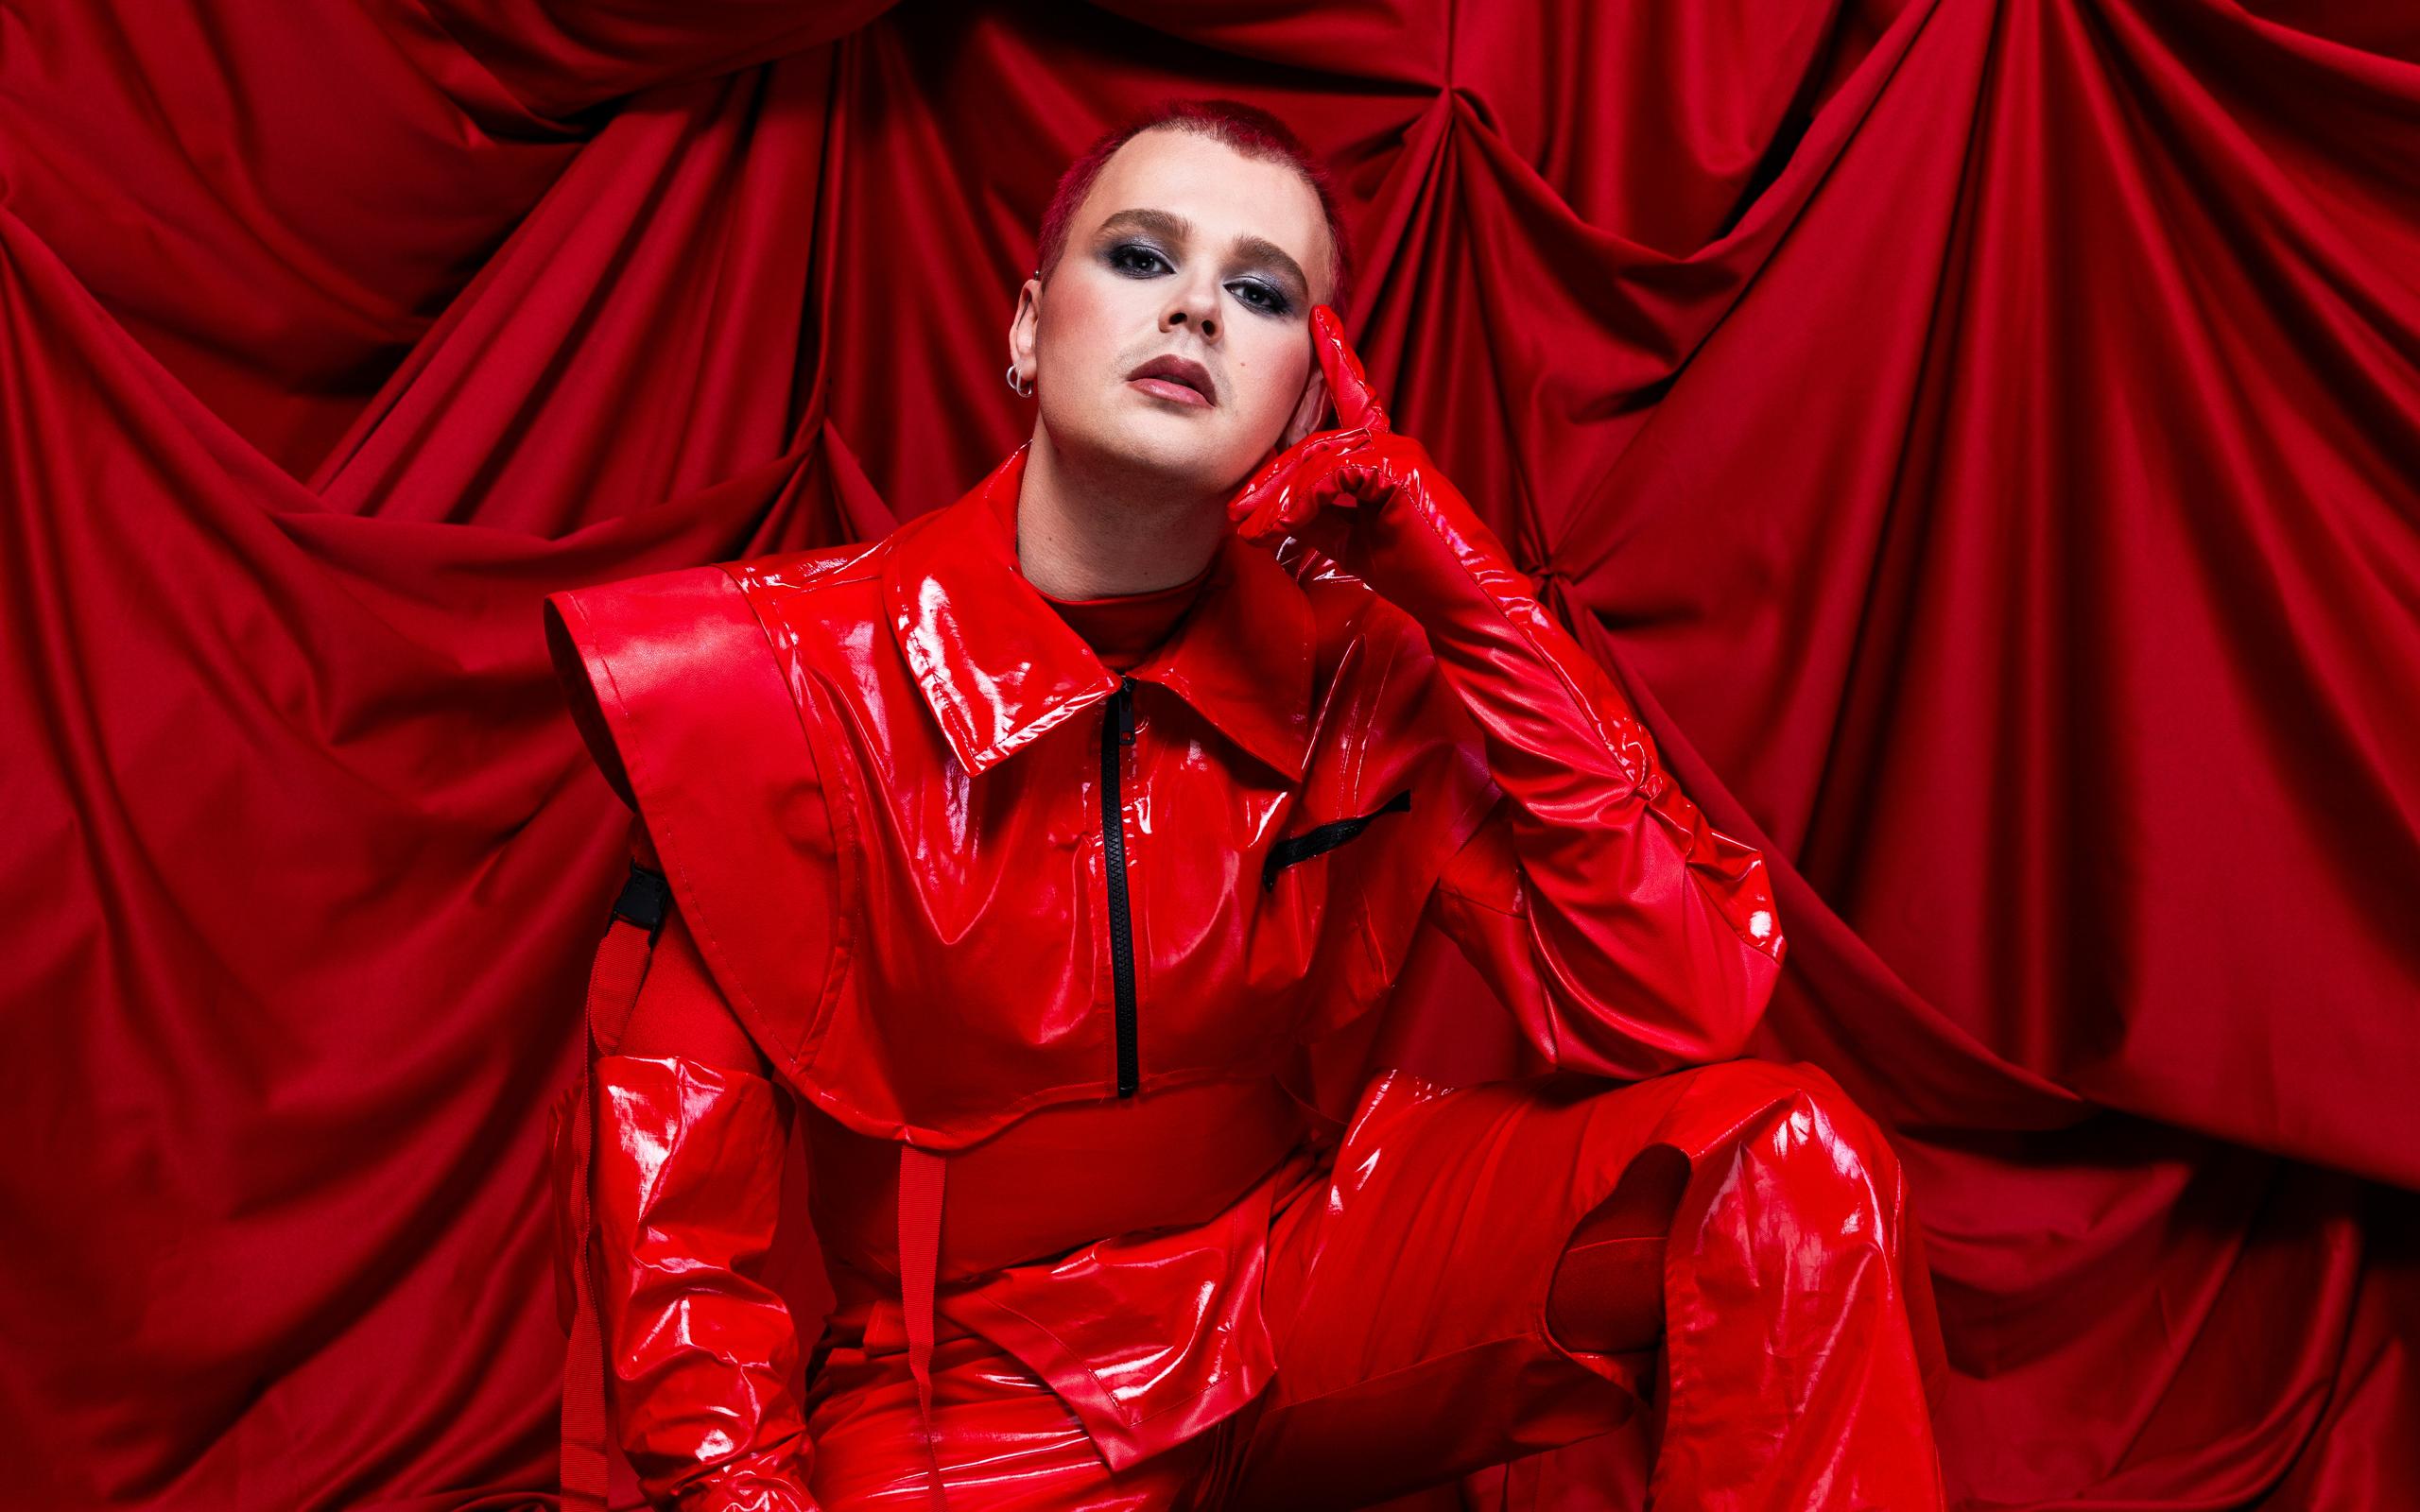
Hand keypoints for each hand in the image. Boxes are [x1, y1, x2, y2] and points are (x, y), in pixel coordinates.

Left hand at [1226, 305, 1433, 582]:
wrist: (1462, 599)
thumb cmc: (1418, 573)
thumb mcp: (1350, 539)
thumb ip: (1316, 514)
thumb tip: (1271, 508)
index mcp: (1385, 455)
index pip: (1352, 397)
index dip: (1335, 358)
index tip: (1319, 321)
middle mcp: (1392, 444)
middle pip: (1312, 444)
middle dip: (1270, 480)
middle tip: (1237, 513)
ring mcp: (1397, 451)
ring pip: (1316, 458)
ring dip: (1277, 499)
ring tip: (1250, 530)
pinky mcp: (1399, 467)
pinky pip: (1332, 474)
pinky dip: (1300, 502)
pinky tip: (1280, 528)